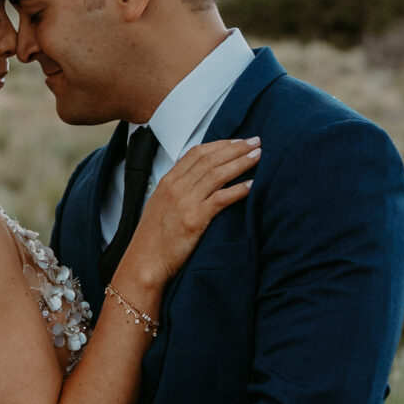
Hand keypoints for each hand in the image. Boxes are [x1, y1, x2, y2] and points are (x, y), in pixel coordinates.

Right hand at [113, 137, 258, 301]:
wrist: (144, 262)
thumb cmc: (153, 238)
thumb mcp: (160, 205)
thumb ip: (177, 190)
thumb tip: (198, 181)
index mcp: (167, 181)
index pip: (197, 153)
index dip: (220, 144)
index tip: (238, 141)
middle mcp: (176, 187)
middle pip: (210, 159)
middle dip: (236, 148)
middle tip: (256, 141)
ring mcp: (185, 202)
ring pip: (217, 174)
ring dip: (241, 163)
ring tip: (258, 156)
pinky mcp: (194, 219)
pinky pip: (221, 199)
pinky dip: (238, 190)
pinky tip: (251, 185)